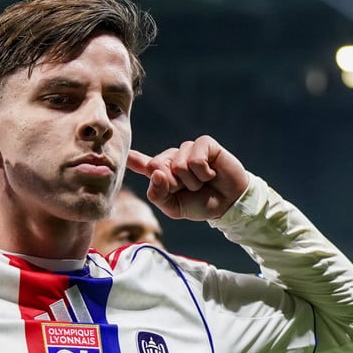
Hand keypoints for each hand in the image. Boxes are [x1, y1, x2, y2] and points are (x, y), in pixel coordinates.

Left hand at [126, 135, 249, 220]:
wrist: (228, 203)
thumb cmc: (200, 204)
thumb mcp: (174, 207)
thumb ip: (158, 195)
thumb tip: (155, 173)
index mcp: (163, 173)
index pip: (144, 164)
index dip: (134, 159)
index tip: (124, 154)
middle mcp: (173, 158)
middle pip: (157, 166)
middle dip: (173, 184)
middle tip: (188, 189)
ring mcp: (188, 149)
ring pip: (178, 165)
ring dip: (192, 181)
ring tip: (202, 182)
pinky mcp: (204, 144)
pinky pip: (195, 159)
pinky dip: (203, 173)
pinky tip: (211, 173)